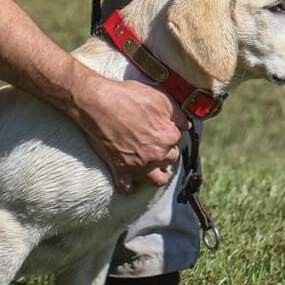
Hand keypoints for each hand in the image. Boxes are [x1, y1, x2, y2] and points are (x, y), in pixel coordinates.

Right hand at [72, 78, 190, 191]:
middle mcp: (156, 154)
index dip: (169, 134)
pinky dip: (130, 186)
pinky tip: (131, 182)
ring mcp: (138, 164)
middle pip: (169, 160)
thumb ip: (177, 114)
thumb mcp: (159, 98)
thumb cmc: (128, 97)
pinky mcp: (120, 169)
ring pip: (156, 180)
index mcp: (168, 136)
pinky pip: (127, 187)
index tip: (161, 130)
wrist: (98, 103)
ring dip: (157, 175)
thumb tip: (186, 125)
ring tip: (153, 169)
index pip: (177, 140)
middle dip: (164, 153)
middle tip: (155, 145)